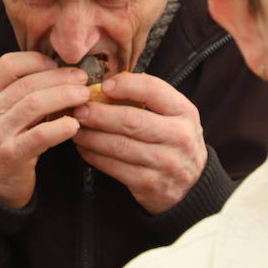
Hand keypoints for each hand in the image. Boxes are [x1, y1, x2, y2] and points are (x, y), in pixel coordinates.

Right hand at [0, 52, 90, 206]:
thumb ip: (24, 93)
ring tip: (84, 97)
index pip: (8, 64)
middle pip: (27, 83)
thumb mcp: (5, 114)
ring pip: (34, 104)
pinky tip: (75, 125)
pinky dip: (60, 127)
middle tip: (83, 80)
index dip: (37, 60)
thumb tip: (64, 73)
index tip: (59, 65)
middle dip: (60, 78)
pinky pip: (40, 135)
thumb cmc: (7, 142)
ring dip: (64, 97)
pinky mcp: (10, 154)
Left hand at [71, 72, 206, 214]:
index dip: (125, 85)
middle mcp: (179, 137)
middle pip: (132, 121)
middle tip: (79, 110)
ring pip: (120, 146)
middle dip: (99, 114)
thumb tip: (107, 83)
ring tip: (76, 129)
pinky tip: (85, 149)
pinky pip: (115, 168)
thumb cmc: (173, 140)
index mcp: (184, 112)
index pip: (153, 90)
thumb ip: (147, 97)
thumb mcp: (173, 115)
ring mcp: (167, 163)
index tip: (103, 86)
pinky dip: (95, 157)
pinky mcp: (151, 185)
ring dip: (92, 136)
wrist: (191, 184)